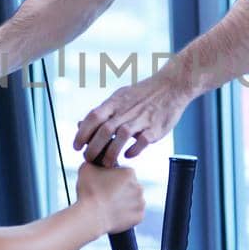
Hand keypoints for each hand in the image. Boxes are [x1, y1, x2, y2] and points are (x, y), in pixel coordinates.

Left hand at [73, 71, 191, 164]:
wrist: (172, 86)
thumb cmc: (143, 94)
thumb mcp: (119, 97)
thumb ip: (102, 112)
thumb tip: (79, 125)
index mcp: (115, 102)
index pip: (93, 117)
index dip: (82, 133)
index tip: (76, 147)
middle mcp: (126, 110)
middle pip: (104, 130)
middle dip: (93, 148)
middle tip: (88, 159)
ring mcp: (141, 119)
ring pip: (121, 136)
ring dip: (111, 153)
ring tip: (106, 163)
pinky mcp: (155, 128)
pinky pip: (142, 141)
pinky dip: (133, 151)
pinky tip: (128, 155)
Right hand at [75, 161, 145, 235]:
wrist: (91, 216)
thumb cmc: (89, 191)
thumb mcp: (87, 168)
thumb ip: (94, 162)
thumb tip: (94, 159)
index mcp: (130, 172)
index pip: (122, 173)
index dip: (112, 178)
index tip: (104, 185)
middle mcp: (139, 186)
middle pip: (129, 187)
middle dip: (120, 190)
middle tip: (106, 197)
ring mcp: (141, 202)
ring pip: (132, 201)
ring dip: (124, 203)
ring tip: (110, 207)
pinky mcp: (139, 217)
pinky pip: (133, 215)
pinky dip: (126, 216)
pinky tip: (115, 215)